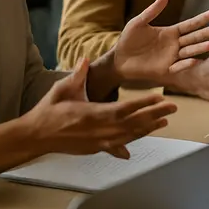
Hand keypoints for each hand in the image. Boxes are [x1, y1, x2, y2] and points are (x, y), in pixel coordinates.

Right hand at [24, 59, 177, 158]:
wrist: (35, 135)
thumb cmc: (49, 109)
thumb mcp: (62, 89)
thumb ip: (77, 75)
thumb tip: (86, 59)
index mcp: (93, 113)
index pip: (125, 108)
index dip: (144, 104)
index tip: (160, 98)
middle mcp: (99, 130)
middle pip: (133, 123)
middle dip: (155, 115)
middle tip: (173, 108)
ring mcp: (98, 141)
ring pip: (129, 136)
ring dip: (148, 129)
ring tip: (164, 121)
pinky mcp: (95, 149)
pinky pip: (117, 146)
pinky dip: (129, 144)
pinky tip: (139, 144)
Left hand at [114, 0, 208, 83]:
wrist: (118, 59)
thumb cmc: (128, 40)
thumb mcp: (138, 22)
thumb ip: (152, 11)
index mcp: (171, 32)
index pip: (190, 24)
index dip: (202, 18)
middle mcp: (175, 44)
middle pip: (195, 37)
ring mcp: (172, 57)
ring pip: (190, 51)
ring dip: (200, 48)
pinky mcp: (166, 69)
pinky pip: (178, 66)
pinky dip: (187, 64)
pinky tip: (195, 60)